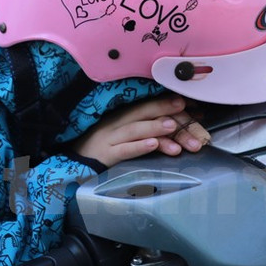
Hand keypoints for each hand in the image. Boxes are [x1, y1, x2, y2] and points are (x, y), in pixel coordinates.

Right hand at [72, 96, 210, 167]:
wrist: (75, 161)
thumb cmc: (107, 146)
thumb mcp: (127, 132)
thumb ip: (151, 127)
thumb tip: (181, 122)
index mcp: (124, 114)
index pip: (148, 105)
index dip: (169, 103)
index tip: (190, 103)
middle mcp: (118, 122)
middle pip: (143, 112)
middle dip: (164, 108)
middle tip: (184, 107)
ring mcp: (111, 138)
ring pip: (135, 130)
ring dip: (154, 126)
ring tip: (173, 126)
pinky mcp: (106, 155)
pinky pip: (124, 150)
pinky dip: (139, 147)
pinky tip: (152, 145)